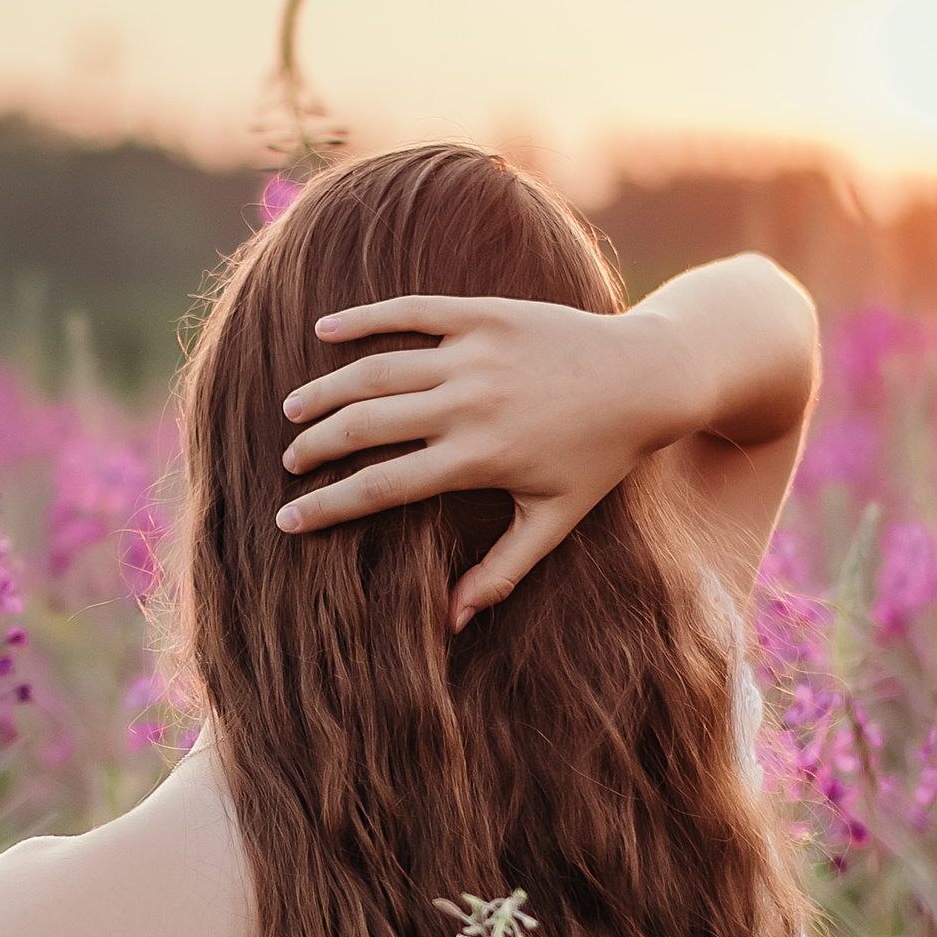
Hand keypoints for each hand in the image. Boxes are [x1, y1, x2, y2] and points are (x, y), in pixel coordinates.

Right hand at [275, 295, 690, 628]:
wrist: (647, 378)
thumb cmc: (601, 458)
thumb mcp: (554, 521)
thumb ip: (501, 572)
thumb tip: (451, 624)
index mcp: (479, 459)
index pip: (382, 487)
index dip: (328, 506)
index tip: (288, 520)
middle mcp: (469, 404)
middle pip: (365, 426)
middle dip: (316, 447)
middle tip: (289, 462)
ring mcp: (474, 354)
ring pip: (377, 370)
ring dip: (327, 390)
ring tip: (294, 411)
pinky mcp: (484, 315)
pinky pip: (410, 311)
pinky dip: (363, 318)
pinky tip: (325, 329)